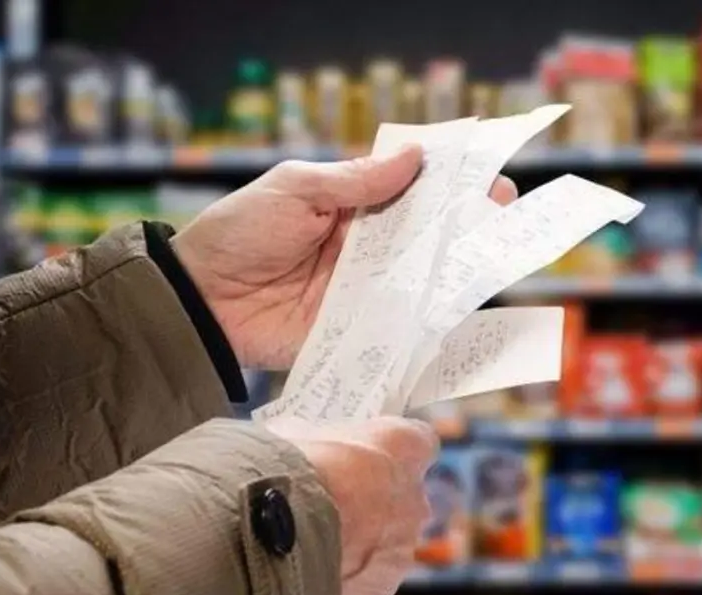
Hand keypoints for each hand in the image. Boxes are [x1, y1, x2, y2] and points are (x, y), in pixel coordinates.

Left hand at [172, 148, 518, 368]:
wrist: (200, 300)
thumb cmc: (238, 233)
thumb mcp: (295, 190)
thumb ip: (355, 181)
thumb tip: (415, 157)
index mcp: (349, 205)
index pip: (409, 190)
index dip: (448, 182)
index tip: (485, 174)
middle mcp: (364, 248)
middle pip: (426, 234)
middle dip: (465, 222)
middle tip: (501, 211)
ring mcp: (363, 290)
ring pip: (421, 278)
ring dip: (456, 268)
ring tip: (494, 254)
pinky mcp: (356, 329)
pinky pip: (400, 324)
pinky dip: (430, 319)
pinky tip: (461, 308)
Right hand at [267, 416, 437, 594]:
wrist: (270, 534)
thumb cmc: (288, 469)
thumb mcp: (297, 433)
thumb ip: (317, 440)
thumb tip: (303, 445)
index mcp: (403, 447)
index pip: (418, 441)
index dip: (391, 450)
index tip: (368, 454)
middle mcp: (414, 498)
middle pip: (404, 498)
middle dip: (374, 501)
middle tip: (334, 502)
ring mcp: (402, 549)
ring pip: (387, 545)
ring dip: (359, 543)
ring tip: (314, 543)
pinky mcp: (380, 590)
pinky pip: (366, 582)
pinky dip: (344, 579)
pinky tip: (310, 572)